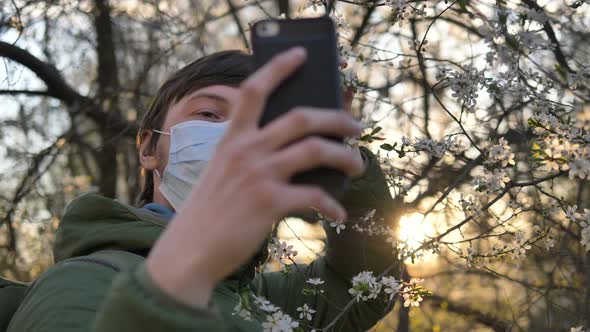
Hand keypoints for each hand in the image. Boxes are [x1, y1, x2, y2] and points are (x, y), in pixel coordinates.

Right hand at [146, 47, 363, 308]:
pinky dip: (334, 206)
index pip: (253, 89)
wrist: (189, 251)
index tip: (301, 54)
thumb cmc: (209, 211)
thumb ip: (252, 154)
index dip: (278, 67)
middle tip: (357, 126)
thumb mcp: (222, 171)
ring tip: (358, 165)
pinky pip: (315, 196)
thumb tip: (302, 151)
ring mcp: (258, 174)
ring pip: (317, 150)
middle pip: (302, 117)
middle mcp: (246, 149)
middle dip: (338, 118)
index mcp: (232, 138)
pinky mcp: (270, 203)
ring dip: (347, 157)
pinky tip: (339, 214)